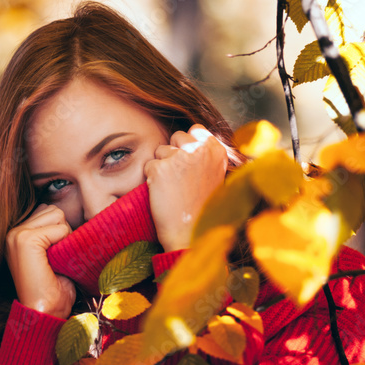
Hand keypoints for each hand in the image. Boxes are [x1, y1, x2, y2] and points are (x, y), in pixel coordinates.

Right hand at [5, 204, 76, 318]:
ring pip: (58, 215)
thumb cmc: (53, 289)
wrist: (43, 313)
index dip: (59, 231)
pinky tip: (54, 263)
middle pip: (54, 210)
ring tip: (56, 260)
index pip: (47, 210)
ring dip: (65, 236)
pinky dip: (65, 244)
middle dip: (63, 231)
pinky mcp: (25, 240)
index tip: (54, 256)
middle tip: (57, 259)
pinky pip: (61, 228)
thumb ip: (50, 231)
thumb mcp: (50, 253)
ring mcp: (16, 234)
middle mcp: (12, 231)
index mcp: (16, 234)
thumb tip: (62, 213)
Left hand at [144, 123, 228, 251]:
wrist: (190, 234)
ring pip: (160, 151)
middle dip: (173, 153)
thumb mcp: (215, 176)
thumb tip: (192, 136)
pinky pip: (148, 166)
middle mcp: (200, 150)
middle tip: (180, 179)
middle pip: (176, 136)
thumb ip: (206, 155)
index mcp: (216, 150)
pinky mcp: (160, 168)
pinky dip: (151, 179)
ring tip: (174, 189)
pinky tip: (163, 194)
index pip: (196, 129)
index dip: (188, 144)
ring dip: (162, 167)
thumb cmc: (202, 208)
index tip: (189, 163)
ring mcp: (180, 157)